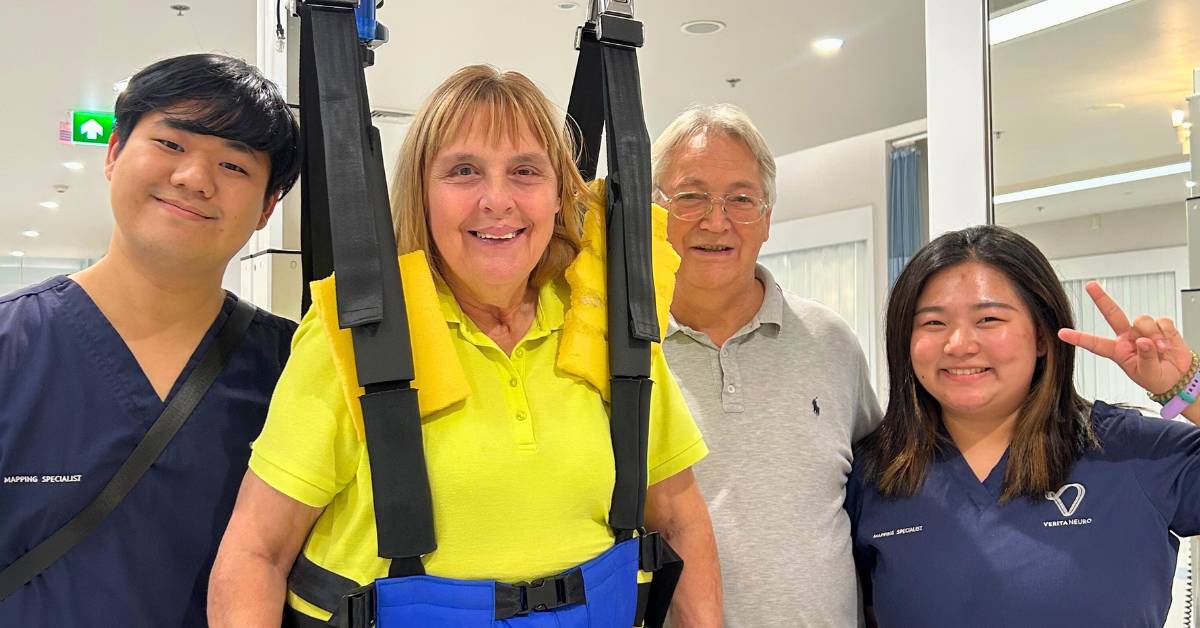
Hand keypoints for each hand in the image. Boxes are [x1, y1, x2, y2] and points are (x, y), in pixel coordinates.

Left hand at [1056, 281, 1191, 396]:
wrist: (1178, 377)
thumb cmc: (1157, 377)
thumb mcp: (1148, 373)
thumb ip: (1145, 357)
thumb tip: (1143, 341)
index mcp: (1118, 351)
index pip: (1095, 343)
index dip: (1079, 338)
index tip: (1062, 333)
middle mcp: (1127, 337)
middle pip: (1113, 314)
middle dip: (1101, 299)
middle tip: (1090, 286)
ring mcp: (1143, 330)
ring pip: (1142, 320)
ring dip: (1154, 335)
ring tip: (1161, 351)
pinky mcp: (1160, 326)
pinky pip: (1162, 321)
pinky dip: (1167, 333)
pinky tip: (1168, 345)